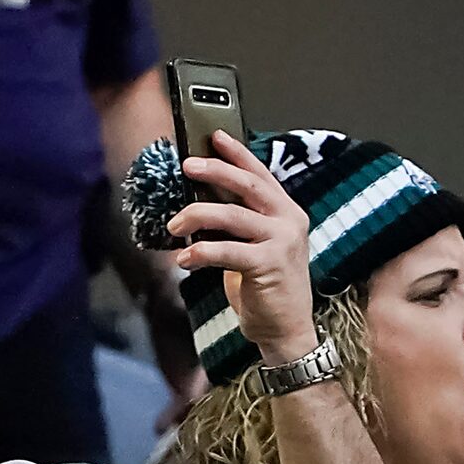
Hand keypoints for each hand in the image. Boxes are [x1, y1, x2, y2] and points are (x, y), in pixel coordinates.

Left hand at [167, 132, 317, 364]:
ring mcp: (282, 241)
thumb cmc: (263, 286)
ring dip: (196, 216)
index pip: (260, 175)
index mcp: (286, 212)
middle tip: (187, 164)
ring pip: (232, 216)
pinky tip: (184, 259)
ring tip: (174, 225)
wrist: (284, 328)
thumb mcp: (250, 246)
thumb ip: (235, 223)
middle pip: (248, 186)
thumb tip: (197, 202)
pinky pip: (226, 250)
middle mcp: (289, 221)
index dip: (237, 153)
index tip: (214, 136)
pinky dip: (200, 252)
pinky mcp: (270, 264)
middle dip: (216, 170)